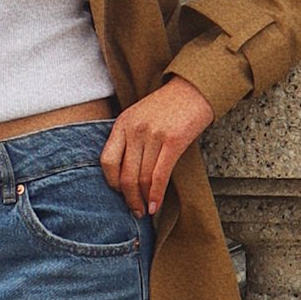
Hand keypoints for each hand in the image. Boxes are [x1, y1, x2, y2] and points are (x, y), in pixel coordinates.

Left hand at [100, 78, 215, 219]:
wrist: (193, 89)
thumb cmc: (167, 107)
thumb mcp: (139, 117)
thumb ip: (129, 139)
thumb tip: (126, 175)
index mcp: (123, 123)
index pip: (107, 161)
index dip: (112, 183)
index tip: (120, 193)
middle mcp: (135, 130)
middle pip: (125, 175)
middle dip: (129, 198)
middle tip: (135, 210)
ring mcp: (153, 135)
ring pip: (142, 178)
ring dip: (143, 200)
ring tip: (146, 210)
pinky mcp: (173, 141)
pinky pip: (160, 175)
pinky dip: (156, 194)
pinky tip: (156, 205)